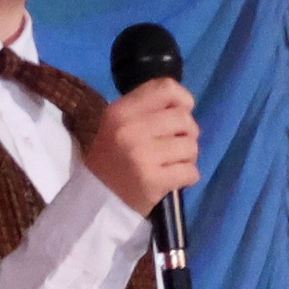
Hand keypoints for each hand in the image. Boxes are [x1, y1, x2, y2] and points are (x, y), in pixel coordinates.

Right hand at [78, 76, 200, 216]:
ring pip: (191, 146)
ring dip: (188, 157)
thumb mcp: (119, 124)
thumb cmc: (113, 158)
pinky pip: (191, 172)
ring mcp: (142, 156)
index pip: (165, 88)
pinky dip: (188, 177)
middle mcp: (130, 130)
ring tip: (172, 163)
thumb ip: (148, 109)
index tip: (180, 112)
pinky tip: (174, 179)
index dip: (182, 99)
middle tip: (175, 145)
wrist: (97, 200)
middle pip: (184, 118)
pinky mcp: (153, 181)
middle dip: (187, 133)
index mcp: (121, 111)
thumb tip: (185, 104)